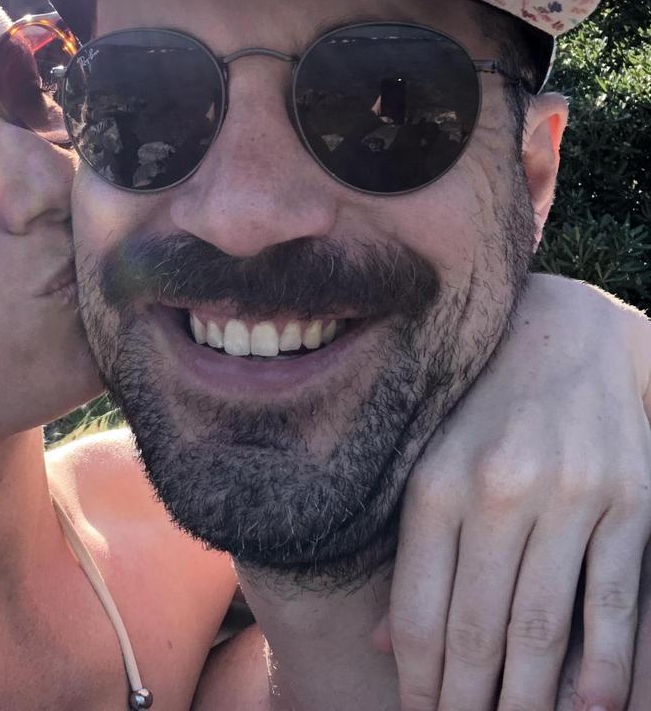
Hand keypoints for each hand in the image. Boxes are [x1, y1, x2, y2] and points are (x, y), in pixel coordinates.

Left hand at [380, 274, 650, 710]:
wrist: (568, 337)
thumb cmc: (482, 409)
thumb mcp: (428, 462)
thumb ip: (411, 550)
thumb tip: (384, 645)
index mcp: (435, 481)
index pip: (420, 607)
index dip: (418, 677)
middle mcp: (497, 491)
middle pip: (479, 629)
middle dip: (468, 702)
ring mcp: (567, 497)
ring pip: (544, 628)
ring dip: (530, 699)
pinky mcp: (627, 502)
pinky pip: (615, 602)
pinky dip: (606, 668)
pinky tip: (591, 709)